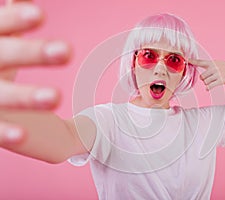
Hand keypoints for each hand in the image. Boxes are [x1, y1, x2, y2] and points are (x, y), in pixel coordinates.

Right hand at [0, 0, 70, 143]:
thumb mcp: (1, 37)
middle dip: (31, 53)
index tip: (40, 15)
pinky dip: (4, 131)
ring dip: (25, 97)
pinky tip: (23, 135)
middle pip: (1, 55)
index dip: (15, 20)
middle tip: (65, 51)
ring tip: (56, 96)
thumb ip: (12, 18)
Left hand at [189, 59, 224, 89]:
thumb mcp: (220, 65)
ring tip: (213, 82)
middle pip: (202, 76)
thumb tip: (203, 75)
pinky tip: (208, 89)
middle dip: (205, 79)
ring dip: (208, 84)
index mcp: (213, 62)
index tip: (186, 60)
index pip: (200, 61)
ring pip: (205, 82)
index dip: (192, 61)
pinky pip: (209, 86)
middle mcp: (213, 67)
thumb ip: (211, 67)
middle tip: (211, 79)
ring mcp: (217, 73)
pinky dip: (208, 88)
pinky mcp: (220, 80)